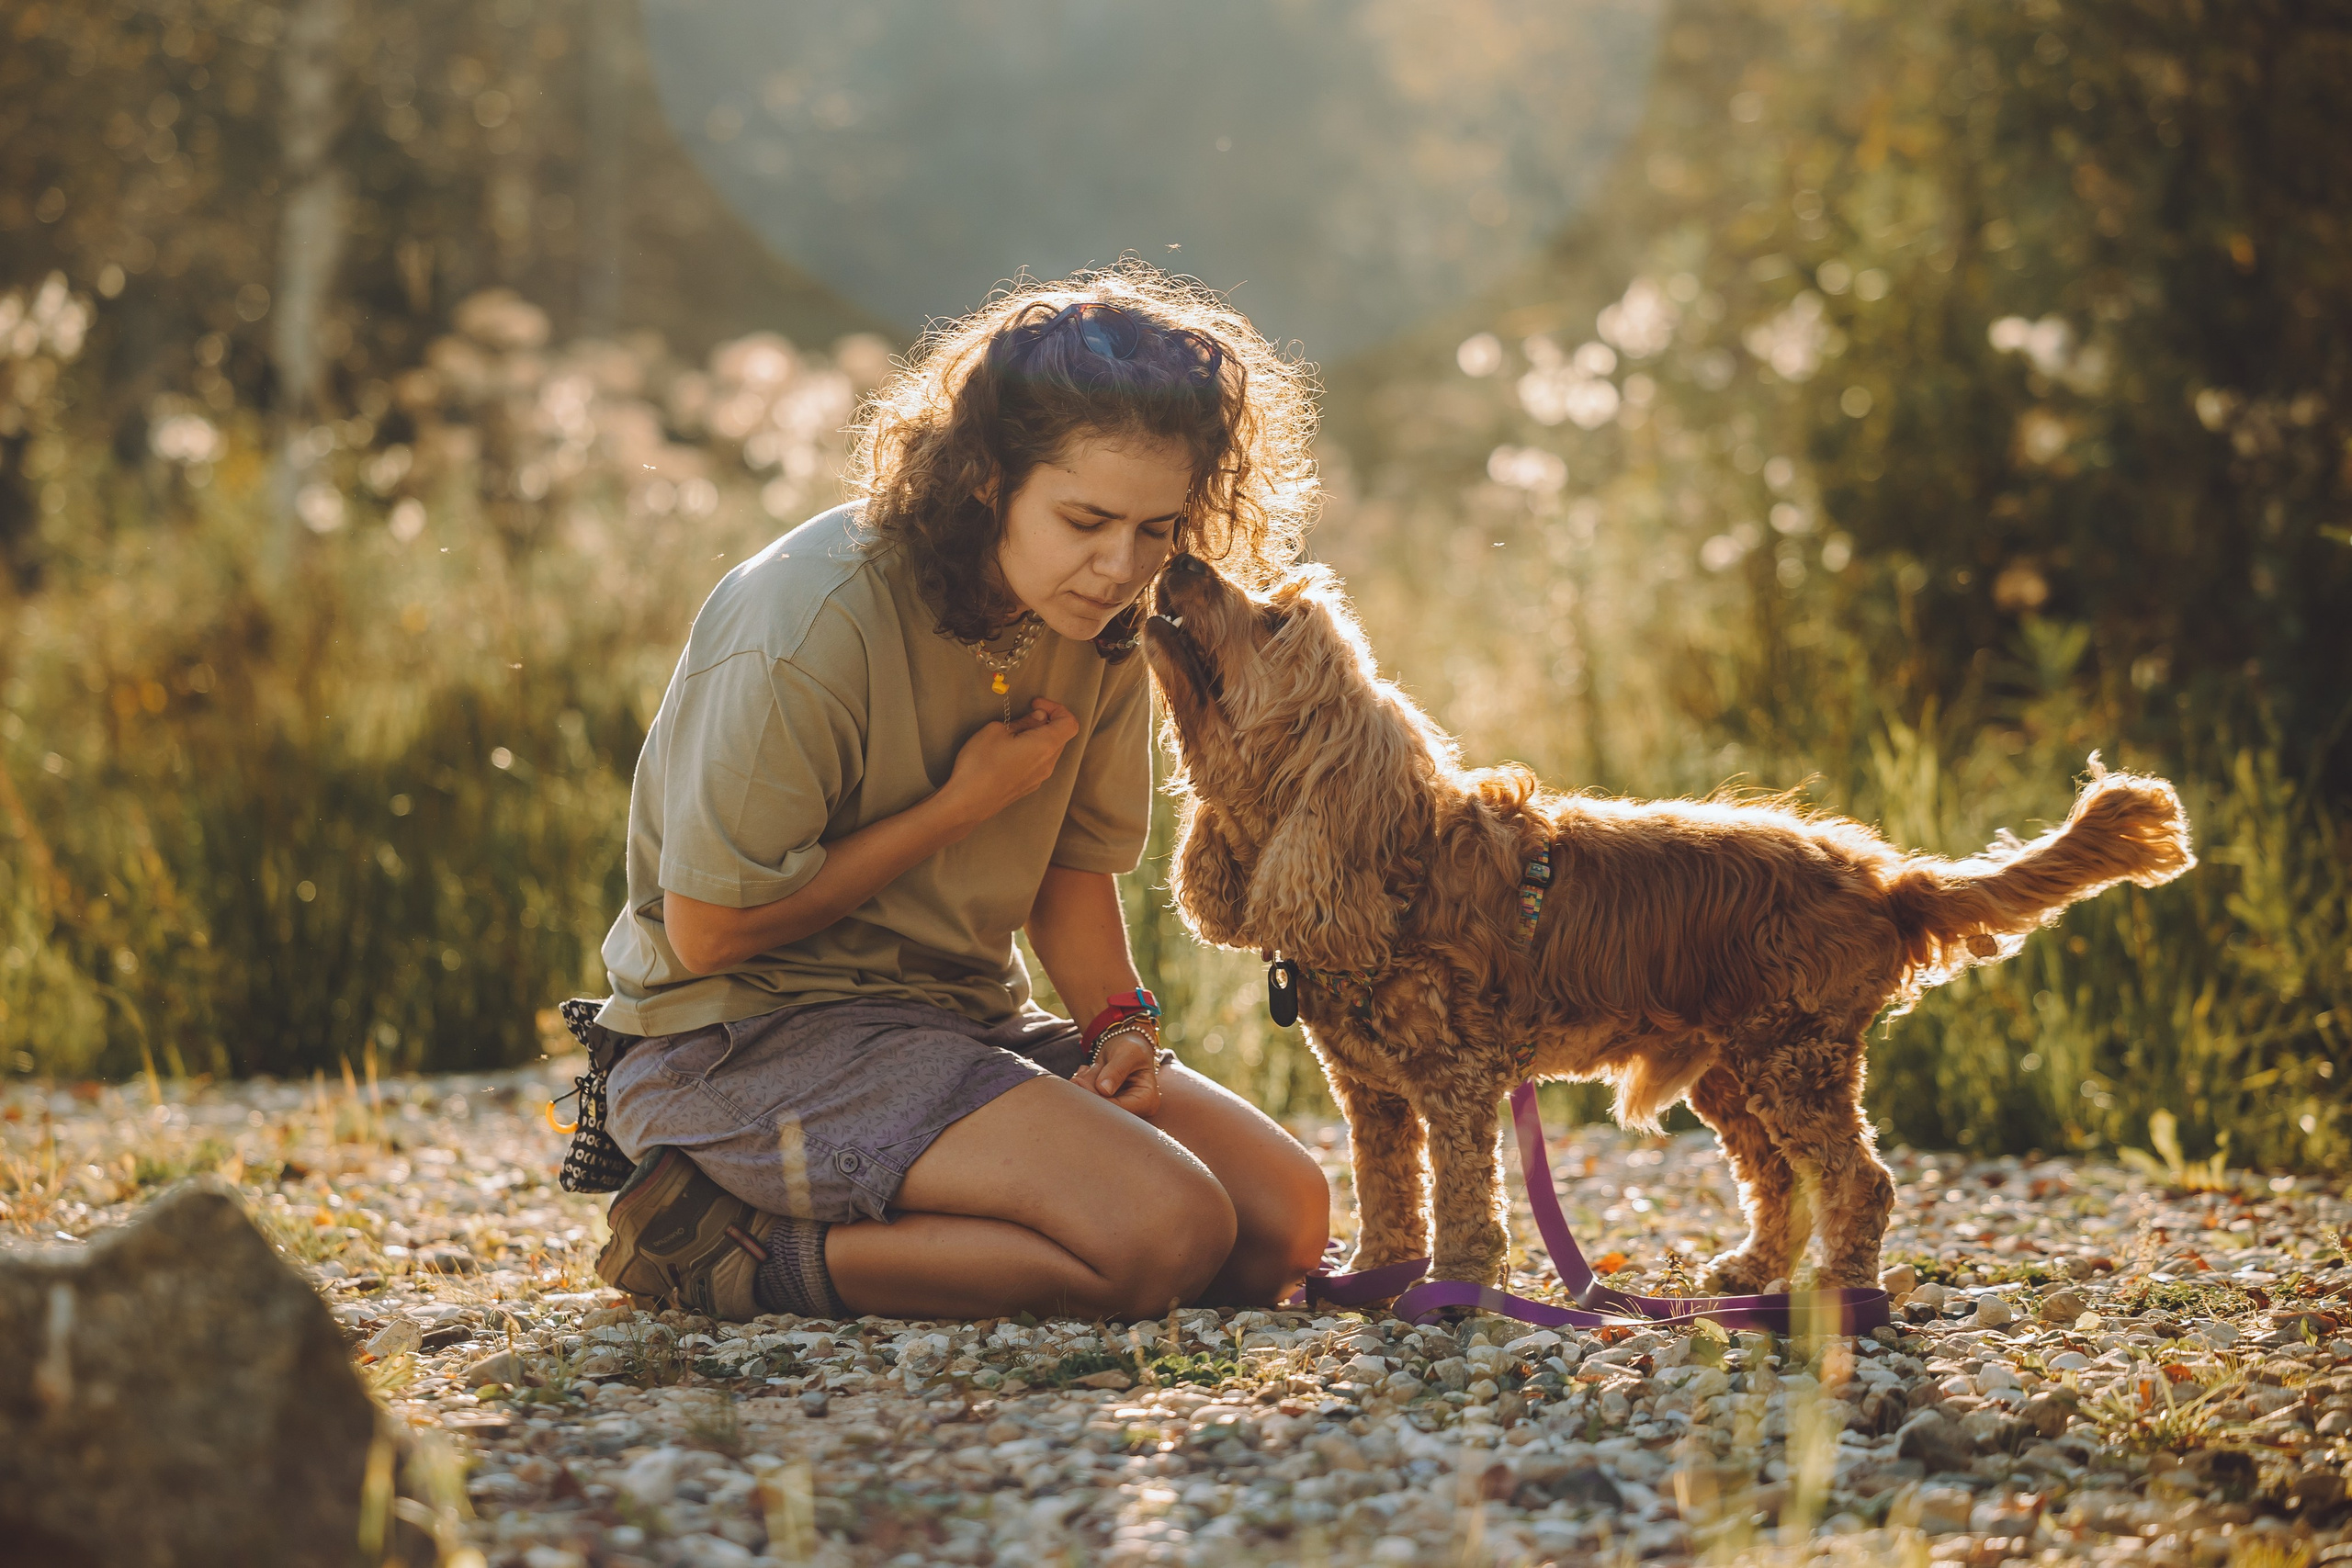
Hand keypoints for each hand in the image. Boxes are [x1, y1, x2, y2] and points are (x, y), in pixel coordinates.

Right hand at [939, 698, 1079, 829]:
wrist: (967, 802)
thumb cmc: (980, 764)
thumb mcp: (997, 731)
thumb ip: (1024, 722)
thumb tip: (1040, 718)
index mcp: (1045, 746)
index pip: (1070, 723)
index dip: (1057, 708)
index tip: (1035, 705)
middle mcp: (1048, 764)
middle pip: (1060, 737)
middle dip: (1046, 722)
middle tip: (1023, 716)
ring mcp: (1039, 779)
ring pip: (1049, 751)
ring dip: (1038, 738)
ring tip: (1013, 735)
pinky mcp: (1029, 787)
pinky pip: (1039, 764)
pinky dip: (1032, 752)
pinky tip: (1009, 753)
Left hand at [1072, 1028, 1161, 1118]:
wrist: (1124, 1047)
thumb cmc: (1131, 1047)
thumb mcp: (1128, 1053)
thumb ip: (1117, 1069)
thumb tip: (1103, 1089)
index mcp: (1147, 1100)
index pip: (1119, 1108)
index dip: (1097, 1097)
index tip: (1079, 1081)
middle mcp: (1136, 1110)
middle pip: (1104, 1110)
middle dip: (1089, 1090)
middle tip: (1084, 1071)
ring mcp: (1120, 1109)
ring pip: (1093, 1106)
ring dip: (1085, 1085)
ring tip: (1093, 1067)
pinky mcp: (1107, 1106)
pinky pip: (1089, 1102)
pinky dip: (1083, 1086)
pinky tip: (1088, 1073)